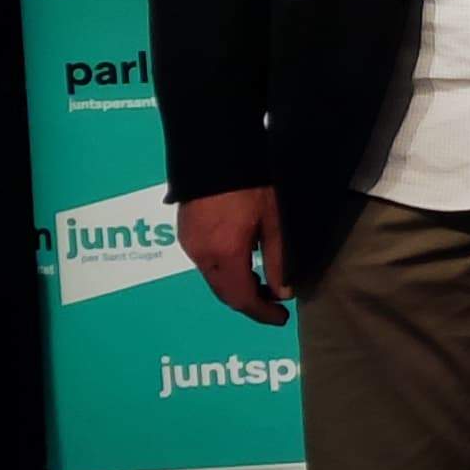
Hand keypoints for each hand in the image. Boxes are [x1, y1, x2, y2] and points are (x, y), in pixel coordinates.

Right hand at [179, 185, 290, 324]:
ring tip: (263, 282)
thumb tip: (283, 292)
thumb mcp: (273, 224)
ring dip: (237, 286)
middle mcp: (200, 255)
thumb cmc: (251, 186)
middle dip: (249, 302)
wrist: (214, 152)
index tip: (281, 318)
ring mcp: (189, 244)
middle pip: (224, 293)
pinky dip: (225, 271)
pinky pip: (205, 263)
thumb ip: (279, 260)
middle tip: (274, 303)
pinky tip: (243, 262)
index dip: (261, 313)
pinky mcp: (185, 232)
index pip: (241, 299)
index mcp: (223, 255)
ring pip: (213, 279)